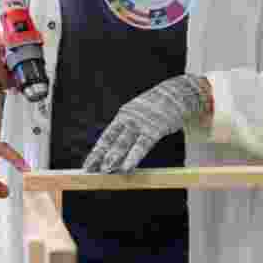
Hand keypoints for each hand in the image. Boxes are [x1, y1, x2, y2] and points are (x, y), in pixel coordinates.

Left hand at [83, 74, 210, 173]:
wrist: (175, 93)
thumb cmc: (156, 109)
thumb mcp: (139, 116)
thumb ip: (130, 132)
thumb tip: (120, 154)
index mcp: (123, 116)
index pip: (106, 137)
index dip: (96, 152)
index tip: (87, 165)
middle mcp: (128, 119)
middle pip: (111, 140)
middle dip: (100, 156)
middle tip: (90, 170)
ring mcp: (140, 123)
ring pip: (124, 142)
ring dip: (114, 157)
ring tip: (105, 170)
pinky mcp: (154, 129)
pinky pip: (142, 145)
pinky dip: (133, 157)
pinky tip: (127, 167)